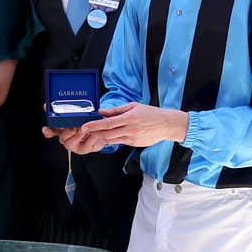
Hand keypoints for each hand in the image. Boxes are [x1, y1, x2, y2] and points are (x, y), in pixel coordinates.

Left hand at [57, 102, 187, 153]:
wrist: (167, 125)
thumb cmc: (151, 113)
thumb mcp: (133, 106)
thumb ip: (116, 110)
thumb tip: (101, 111)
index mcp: (130, 118)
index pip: (107, 123)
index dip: (94, 125)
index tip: (84, 126)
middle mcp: (130, 130)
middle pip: (107, 134)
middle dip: (93, 133)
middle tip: (83, 131)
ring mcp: (132, 138)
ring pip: (111, 140)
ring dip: (100, 137)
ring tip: (91, 133)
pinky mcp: (134, 144)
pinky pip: (118, 142)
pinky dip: (110, 140)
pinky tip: (104, 136)